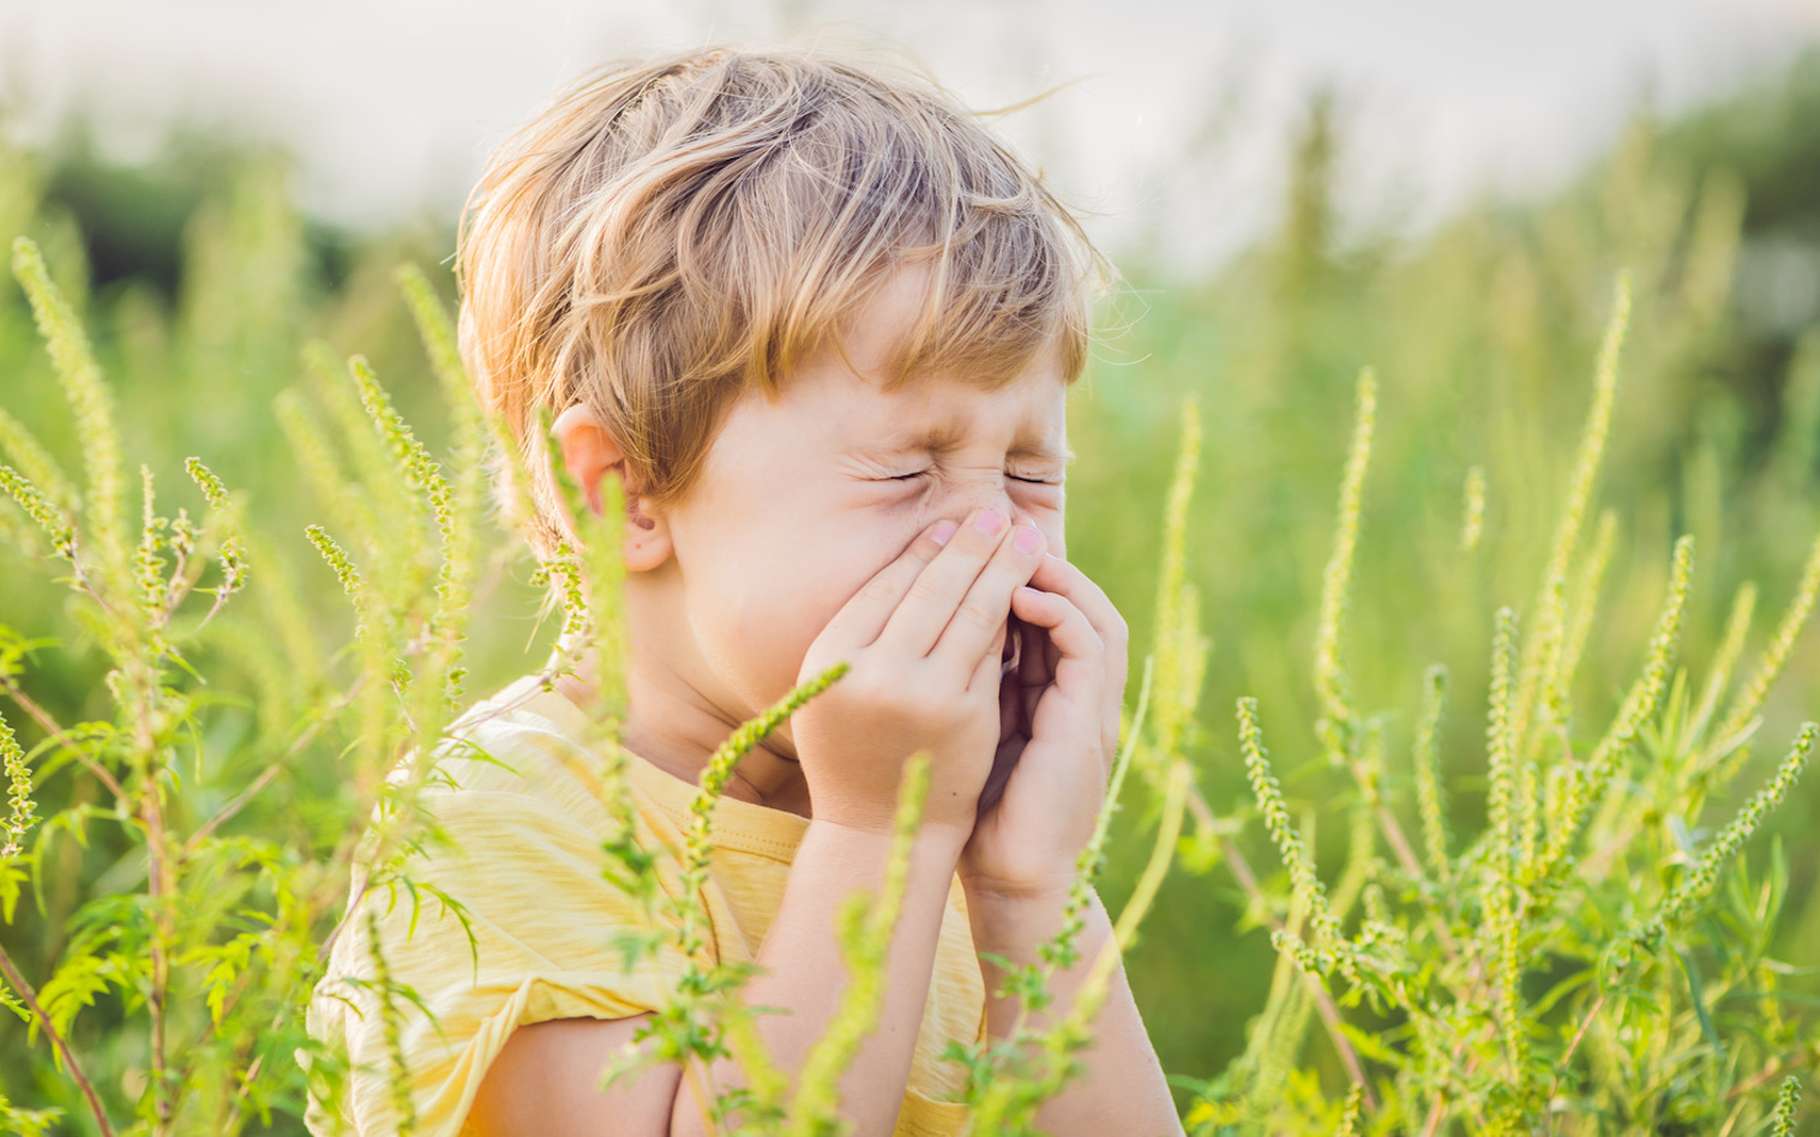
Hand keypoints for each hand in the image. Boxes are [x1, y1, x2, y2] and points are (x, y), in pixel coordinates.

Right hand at [791, 507, 1045, 836]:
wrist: (878, 832)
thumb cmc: (853, 750)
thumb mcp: (834, 688)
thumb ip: (863, 634)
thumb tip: (918, 556)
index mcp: (828, 657)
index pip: (886, 586)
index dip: (923, 550)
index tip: (949, 523)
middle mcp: (871, 671)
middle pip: (932, 589)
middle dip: (970, 544)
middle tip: (996, 512)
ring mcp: (922, 694)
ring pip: (972, 613)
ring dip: (1002, 568)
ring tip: (1023, 537)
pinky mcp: (965, 715)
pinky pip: (993, 651)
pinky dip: (1012, 615)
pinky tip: (1027, 589)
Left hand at [960, 552, 1128, 898]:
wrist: (1010, 879)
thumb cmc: (976, 813)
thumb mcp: (967, 733)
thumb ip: (963, 687)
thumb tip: (917, 635)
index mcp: (1053, 698)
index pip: (1051, 615)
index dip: (1020, 576)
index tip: (975, 545)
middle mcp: (1080, 698)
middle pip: (1081, 604)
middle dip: (1042, 562)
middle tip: (998, 527)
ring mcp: (1092, 710)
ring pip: (1096, 616)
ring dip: (1058, 577)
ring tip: (1011, 549)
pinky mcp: (1090, 724)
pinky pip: (1090, 648)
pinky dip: (1060, 613)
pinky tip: (1018, 596)